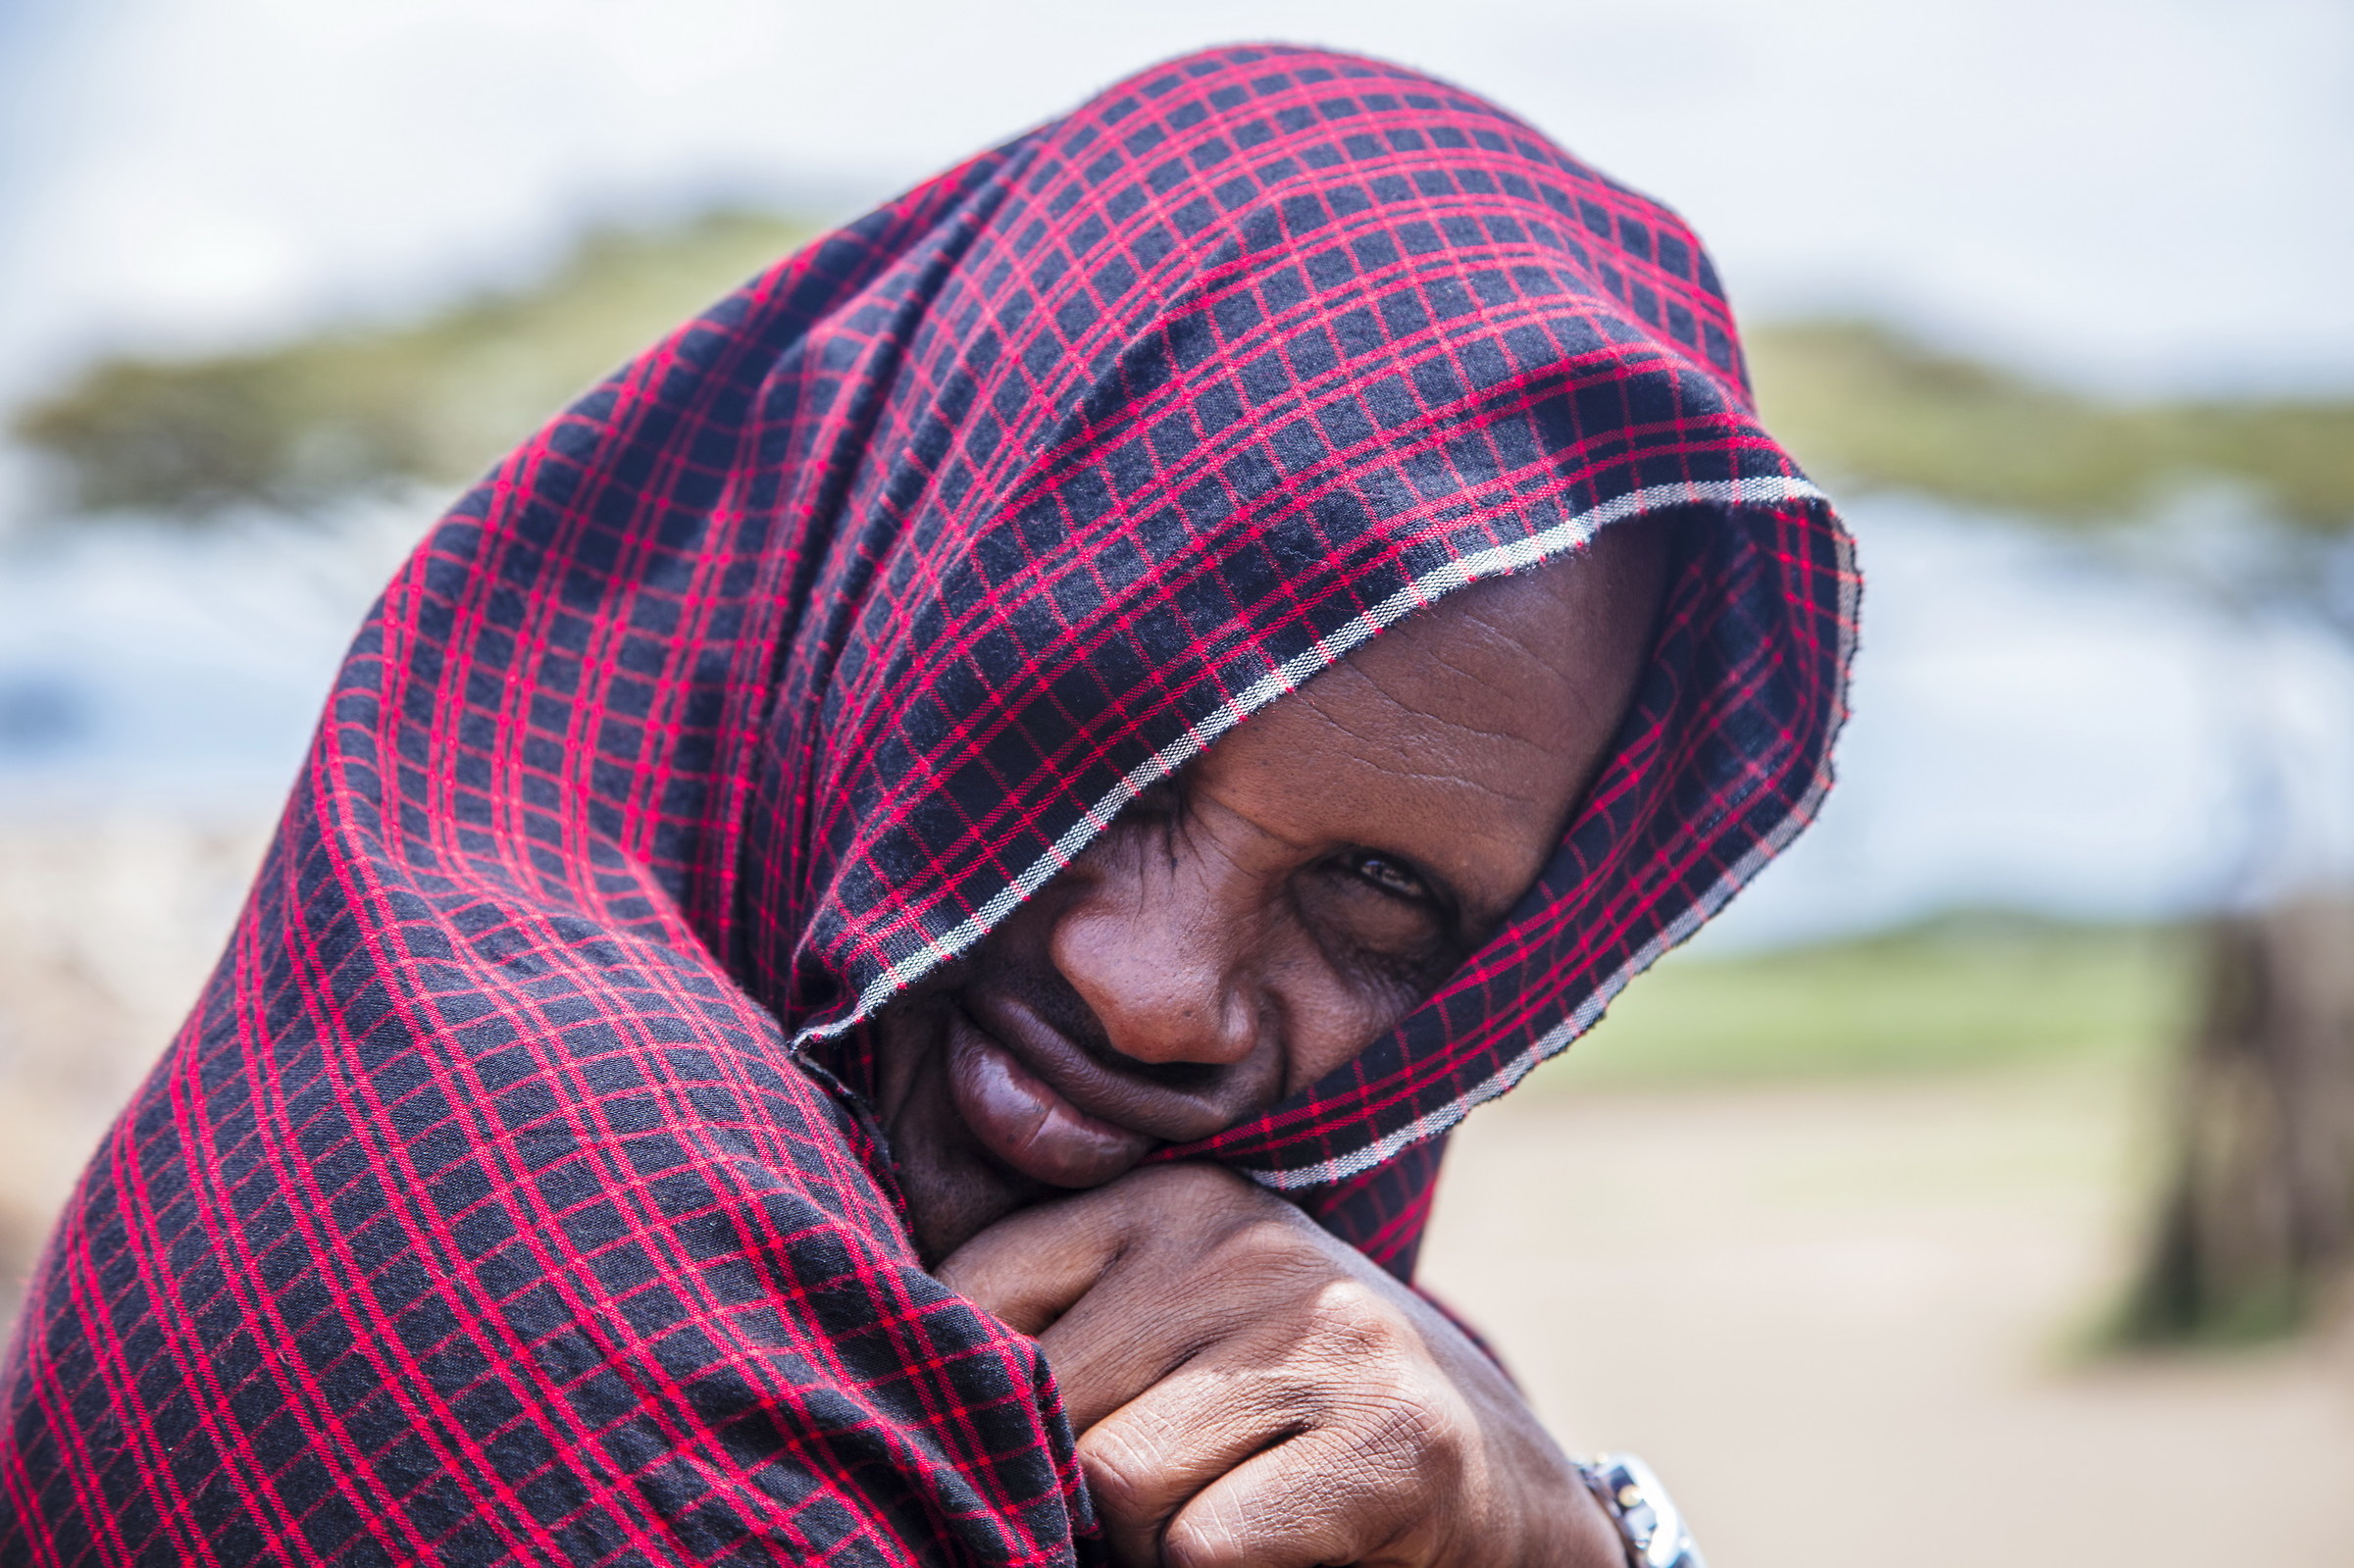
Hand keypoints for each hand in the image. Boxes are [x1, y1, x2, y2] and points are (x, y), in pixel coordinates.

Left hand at [937, 1163, 1623, 1567]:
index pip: (975, 1290)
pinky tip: (1285, 1548)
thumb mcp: (1171, 1337)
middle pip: (1045, 1404)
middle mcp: (1243, 1240)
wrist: (1500, 1484)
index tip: (1006, 1450)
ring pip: (1114, 1484)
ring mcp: (1323, 1330)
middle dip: (1064, 1492)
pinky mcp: (1387, 1436)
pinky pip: (1203, 1546)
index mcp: (1169, 1201)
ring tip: (1221, 1520)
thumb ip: (1056, 1334)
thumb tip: (881, 1384)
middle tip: (1143, 1511)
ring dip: (1144, 1546)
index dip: (971, 1400)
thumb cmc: (1282, 1420)